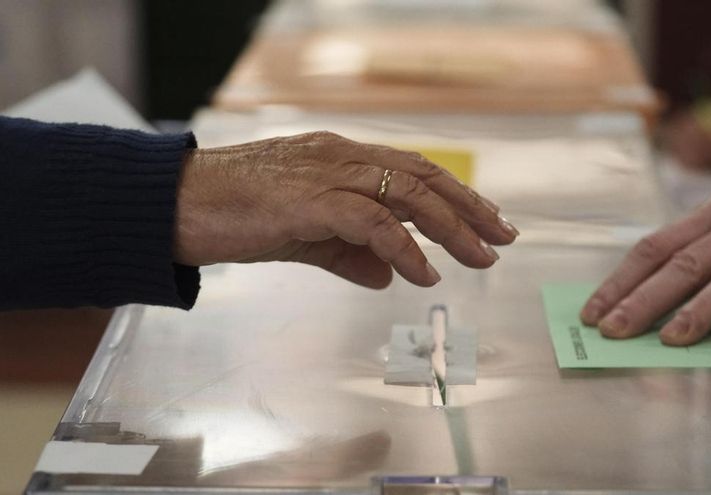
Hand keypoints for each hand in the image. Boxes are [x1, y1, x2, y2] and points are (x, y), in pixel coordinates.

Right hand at [173, 131, 517, 287]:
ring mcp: (328, 175)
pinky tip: (426, 274)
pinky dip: (406, 248)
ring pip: (408, 196)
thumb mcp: (304, 237)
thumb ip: (348, 253)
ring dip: (452, 229)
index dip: (455, 194)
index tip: (487, 220)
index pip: (413, 170)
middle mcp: (342, 158)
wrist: (174, 203)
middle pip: (424, 177)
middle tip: (505, 236)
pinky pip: (374, 223)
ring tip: (481, 258)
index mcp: (342, 159)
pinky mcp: (310, 201)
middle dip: (470, 208)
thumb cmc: (234, 213)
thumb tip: (390, 275)